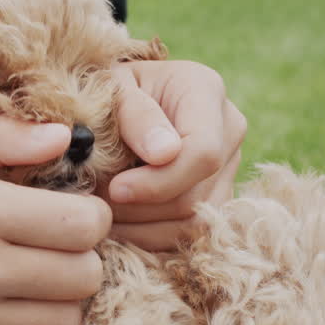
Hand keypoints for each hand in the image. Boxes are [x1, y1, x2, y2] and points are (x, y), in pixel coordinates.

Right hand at [0, 116, 110, 324]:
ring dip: (62, 302)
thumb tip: (66, 137)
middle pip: (85, 276)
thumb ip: (5, 137)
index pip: (84, 224)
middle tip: (57, 251)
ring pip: (66, 322)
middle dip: (82, 260)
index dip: (92, 217)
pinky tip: (10, 315)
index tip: (73, 214)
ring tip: (36, 283)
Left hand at [104, 60, 245, 250]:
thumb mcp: (111, 88)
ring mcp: (228, 166)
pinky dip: (150, 236)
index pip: (202, 152)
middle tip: (96, 202)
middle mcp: (229, 129)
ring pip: (195, 222)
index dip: (159, 181)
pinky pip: (190, 233)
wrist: (120, 97)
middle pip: (196, 195)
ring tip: (103, 212)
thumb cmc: (110, 88)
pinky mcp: (218, 195)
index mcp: (206, 91)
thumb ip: (135, 115)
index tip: (115, 189)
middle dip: (141, 208)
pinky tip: (120, 223)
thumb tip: (164, 154)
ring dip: (142, 228)